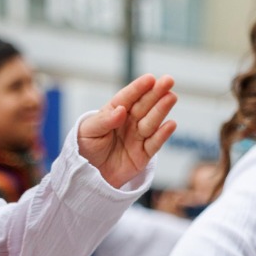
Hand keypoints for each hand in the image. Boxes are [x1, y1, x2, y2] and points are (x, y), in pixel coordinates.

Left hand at [77, 74, 177, 189]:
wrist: (87, 177)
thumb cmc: (85, 149)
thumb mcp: (88, 132)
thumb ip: (104, 120)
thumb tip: (121, 110)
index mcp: (113, 112)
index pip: (127, 97)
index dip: (138, 88)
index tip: (150, 79)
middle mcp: (128, 122)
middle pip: (144, 105)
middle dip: (156, 93)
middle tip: (168, 81)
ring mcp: (137, 137)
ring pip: (151, 121)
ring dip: (161, 109)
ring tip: (171, 97)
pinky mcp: (143, 154)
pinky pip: (154, 144)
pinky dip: (163, 134)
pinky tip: (170, 124)